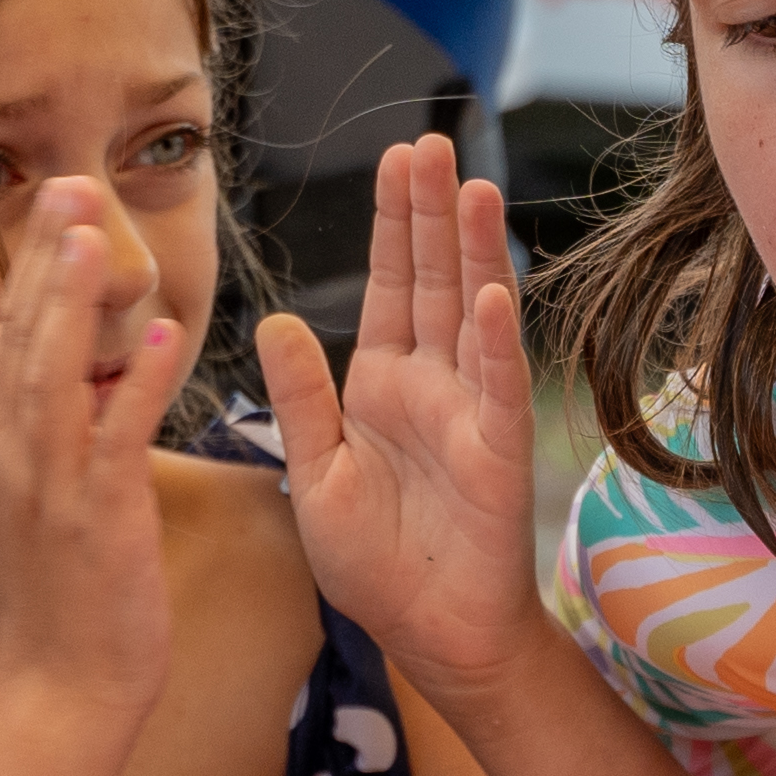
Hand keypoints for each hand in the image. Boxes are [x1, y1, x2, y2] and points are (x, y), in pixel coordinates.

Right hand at [0, 178, 186, 725]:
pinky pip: (116, 443)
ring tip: (92, 238)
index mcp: (6, 444)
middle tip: (64, 184)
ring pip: (53, 380)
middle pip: (23, 338)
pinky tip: (162, 338)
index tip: (50, 198)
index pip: (12, 333)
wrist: (62, 688)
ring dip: (71, 307)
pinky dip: (138, 388)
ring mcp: (49, 488)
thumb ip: (24, 415)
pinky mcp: (95, 522)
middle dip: (41, 260)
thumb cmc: (63, 592)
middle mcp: (16, 456)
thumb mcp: (30, 491)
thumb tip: (5, 343)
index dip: (29, 264)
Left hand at [262, 134, 539, 693]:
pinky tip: (496, 292)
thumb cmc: (375, 562)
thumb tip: (277, 318)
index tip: (396, 157)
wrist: (429, 633)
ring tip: (473, 187)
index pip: (389, 284)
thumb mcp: (315, 473)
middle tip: (432, 142)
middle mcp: (432, 383)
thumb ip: (300, 397)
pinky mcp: (496, 452)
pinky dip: (498, 341)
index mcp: (382, 382)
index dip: (393, 222)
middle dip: (433, 211)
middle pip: (434, 279)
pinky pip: (496, 387)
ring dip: (475, 253)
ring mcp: (470, 411)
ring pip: (473, 314)